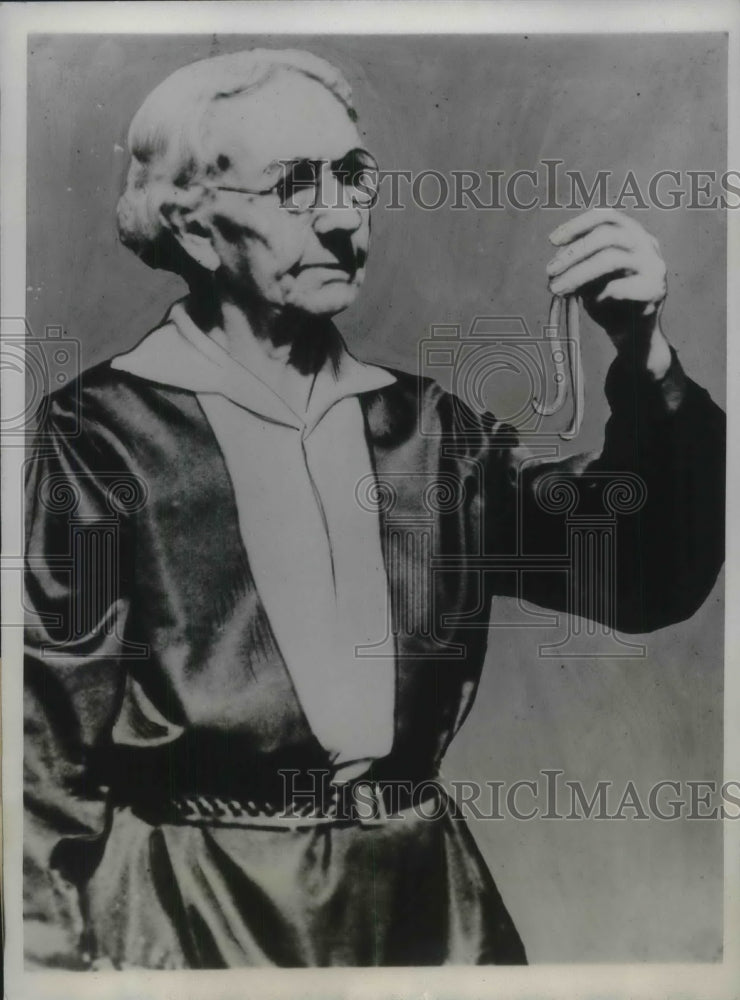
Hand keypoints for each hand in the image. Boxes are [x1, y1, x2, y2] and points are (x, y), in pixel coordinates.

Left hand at [546, 208, 670, 376]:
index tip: (552, 240)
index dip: (577, 225)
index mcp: (633, 234)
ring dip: (577, 274)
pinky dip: (598, 295)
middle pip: (605, 235)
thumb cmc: (610, 303)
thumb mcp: (590, 278)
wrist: (635, 337)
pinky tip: (592, 304)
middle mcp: (647, 244)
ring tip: (558, 289)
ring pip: (610, 259)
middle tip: (550, 271)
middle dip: (573, 252)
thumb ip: (578, 264)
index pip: (605, 217)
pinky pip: (618, 287)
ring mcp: (654, 266)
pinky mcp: (654, 290)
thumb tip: (557, 262)